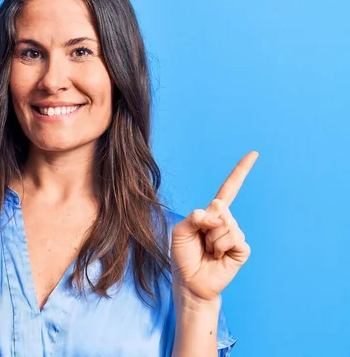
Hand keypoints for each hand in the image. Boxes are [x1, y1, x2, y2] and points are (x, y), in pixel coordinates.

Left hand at [170, 151, 258, 302]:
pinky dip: (221, 247)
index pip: (229, 189)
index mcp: (211, 213)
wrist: (190, 282)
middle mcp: (226, 221)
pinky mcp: (242, 249)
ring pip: (225, 224)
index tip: (254, 154)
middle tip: (201, 241)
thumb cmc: (184, 256)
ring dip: (212, 239)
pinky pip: (233, 238)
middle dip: (205, 224)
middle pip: (219, 206)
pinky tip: (218, 257)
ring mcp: (236, 234)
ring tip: (209, 251)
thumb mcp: (180, 230)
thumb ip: (195, 216)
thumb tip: (218, 212)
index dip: (240, 171)